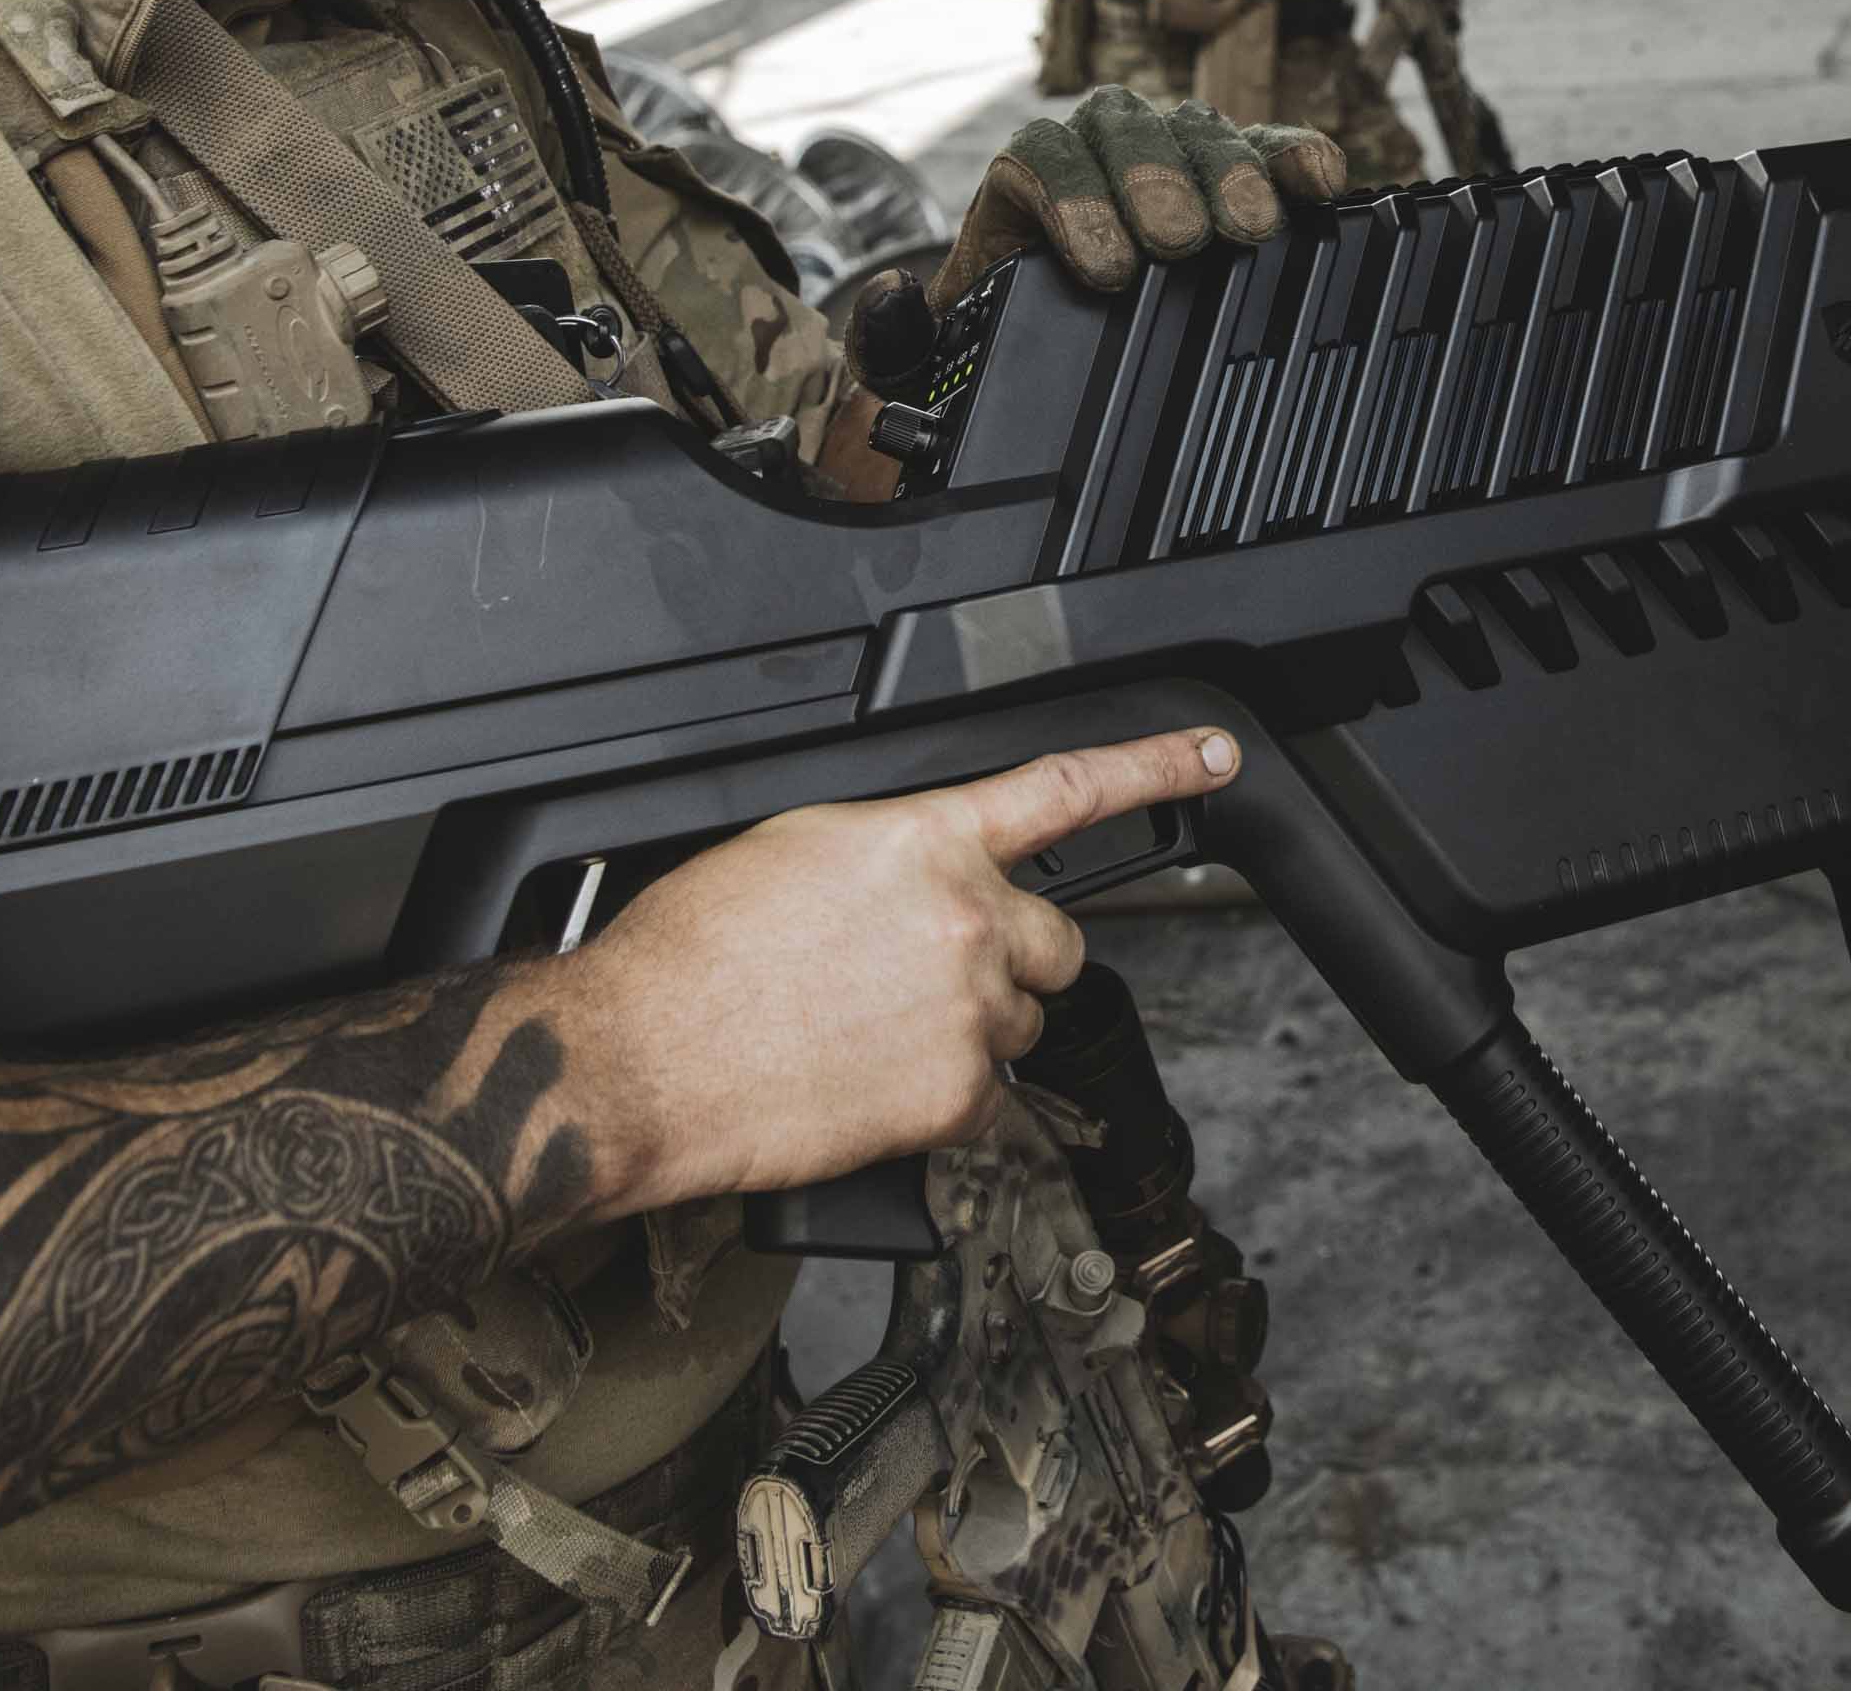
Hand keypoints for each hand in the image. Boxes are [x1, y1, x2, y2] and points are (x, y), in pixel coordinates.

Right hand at [563, 728, 1246, 1208]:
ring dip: (973, 1028)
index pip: (1067, 788)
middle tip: (933, 977)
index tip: (1211, 754)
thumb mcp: (794, 848)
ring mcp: (970, 1009)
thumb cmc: (690, 957)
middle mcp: (964, 917)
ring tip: (874, 1035)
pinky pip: (987, 1095)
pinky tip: (869, 1083)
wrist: (639, 1059)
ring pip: (1021, 1020)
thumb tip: (924, 869)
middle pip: (1057, 938)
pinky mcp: (957, 1095)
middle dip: (1013, 956)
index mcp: (924, 838)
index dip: (1155, 765)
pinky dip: (941, 1097)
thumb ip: (894, 851)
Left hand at [927, 88, 1346, 307]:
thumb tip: (888, 300)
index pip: (1040, 157)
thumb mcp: (934, 353)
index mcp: (1022, 178)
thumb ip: (894, 337)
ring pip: (1198, 131)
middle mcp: (1099, 149)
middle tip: (1177, 242)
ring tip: (1249, 228)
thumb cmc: (1005, 337)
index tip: (1104, 269)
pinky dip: (1295, 159)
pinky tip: (1323, 183)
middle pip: (1124, 132)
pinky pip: (1269, 147)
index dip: (1074, 199)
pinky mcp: (1240, 171)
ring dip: (1227, 171)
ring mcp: (1174, 154)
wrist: (1063, 332)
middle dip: (1154, 182)